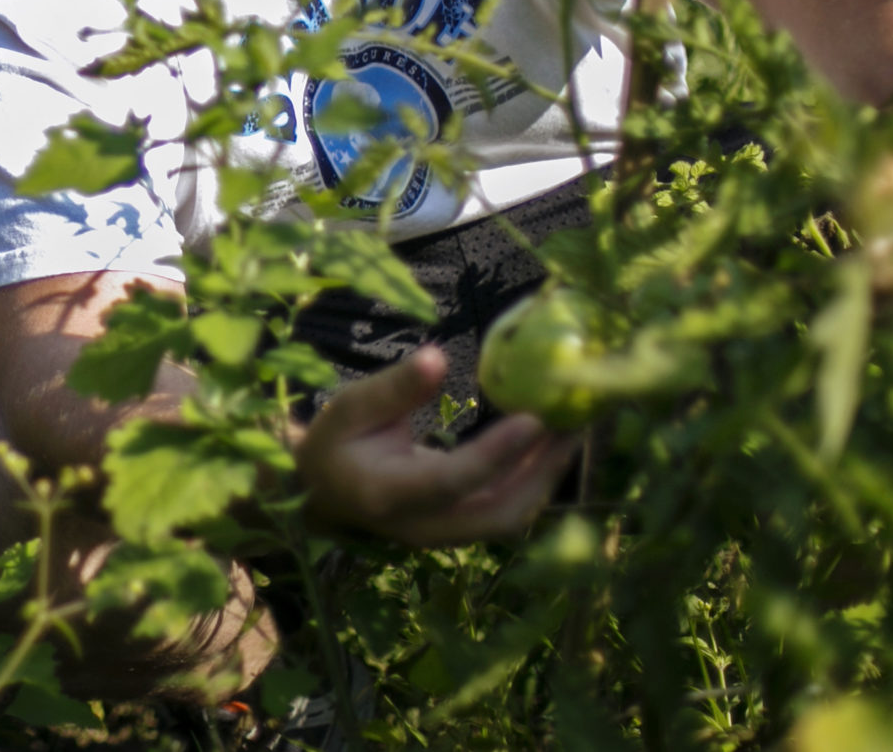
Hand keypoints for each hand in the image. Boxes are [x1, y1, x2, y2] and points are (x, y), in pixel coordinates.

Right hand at [294, 346, 579, 546]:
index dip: (498, 452)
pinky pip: (506, 510)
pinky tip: (549, 444)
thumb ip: (394, 388)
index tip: (536, 417)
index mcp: (388, 494)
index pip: (454, 480)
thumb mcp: (349, 407)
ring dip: (545, 477)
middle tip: (573, 424)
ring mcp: (444, 535)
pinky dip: (533, 480)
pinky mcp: (459, 529)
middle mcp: (422, 526)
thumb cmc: (333, 443)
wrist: (320, 493)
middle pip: (498, 512)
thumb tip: (438, 356)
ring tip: (571, 430)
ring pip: (509, 517)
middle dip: (542, 472)